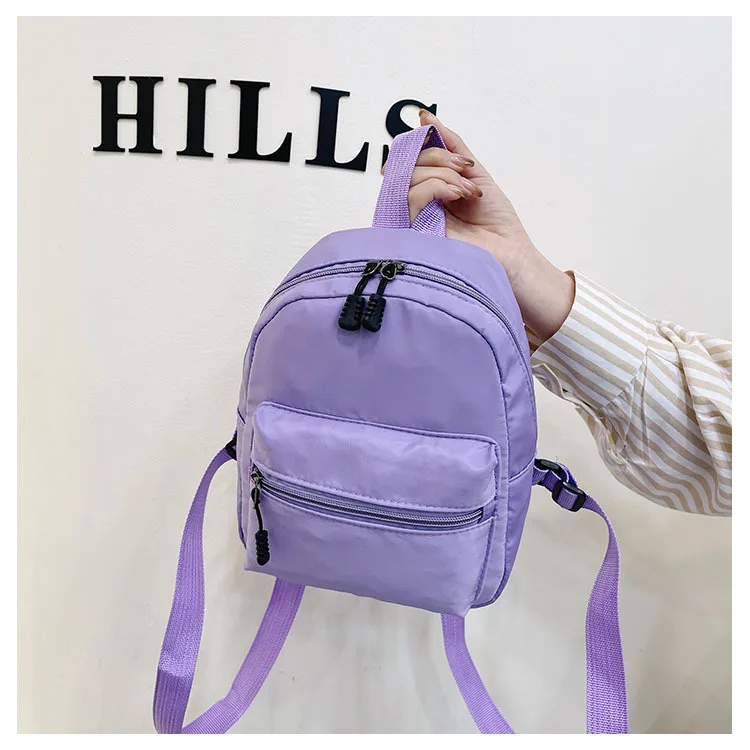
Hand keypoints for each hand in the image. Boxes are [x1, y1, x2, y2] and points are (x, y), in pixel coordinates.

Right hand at [398, 110, 574, 342]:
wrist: (510, 253)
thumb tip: (425, 118)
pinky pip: (411, 195)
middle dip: (439, 158)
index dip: (426, 145)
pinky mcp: (413, 232)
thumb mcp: (474, 171)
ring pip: (408, 177)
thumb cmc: (495, 220)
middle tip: (465, 171)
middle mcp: (416, 203)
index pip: (410, 157)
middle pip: (406, 163)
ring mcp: (413, 218)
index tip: (455, 154)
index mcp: (427, 188)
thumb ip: (450, 145)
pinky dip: (437, 187)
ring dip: (443, 175)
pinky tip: (458, 197)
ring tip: (466, 191)